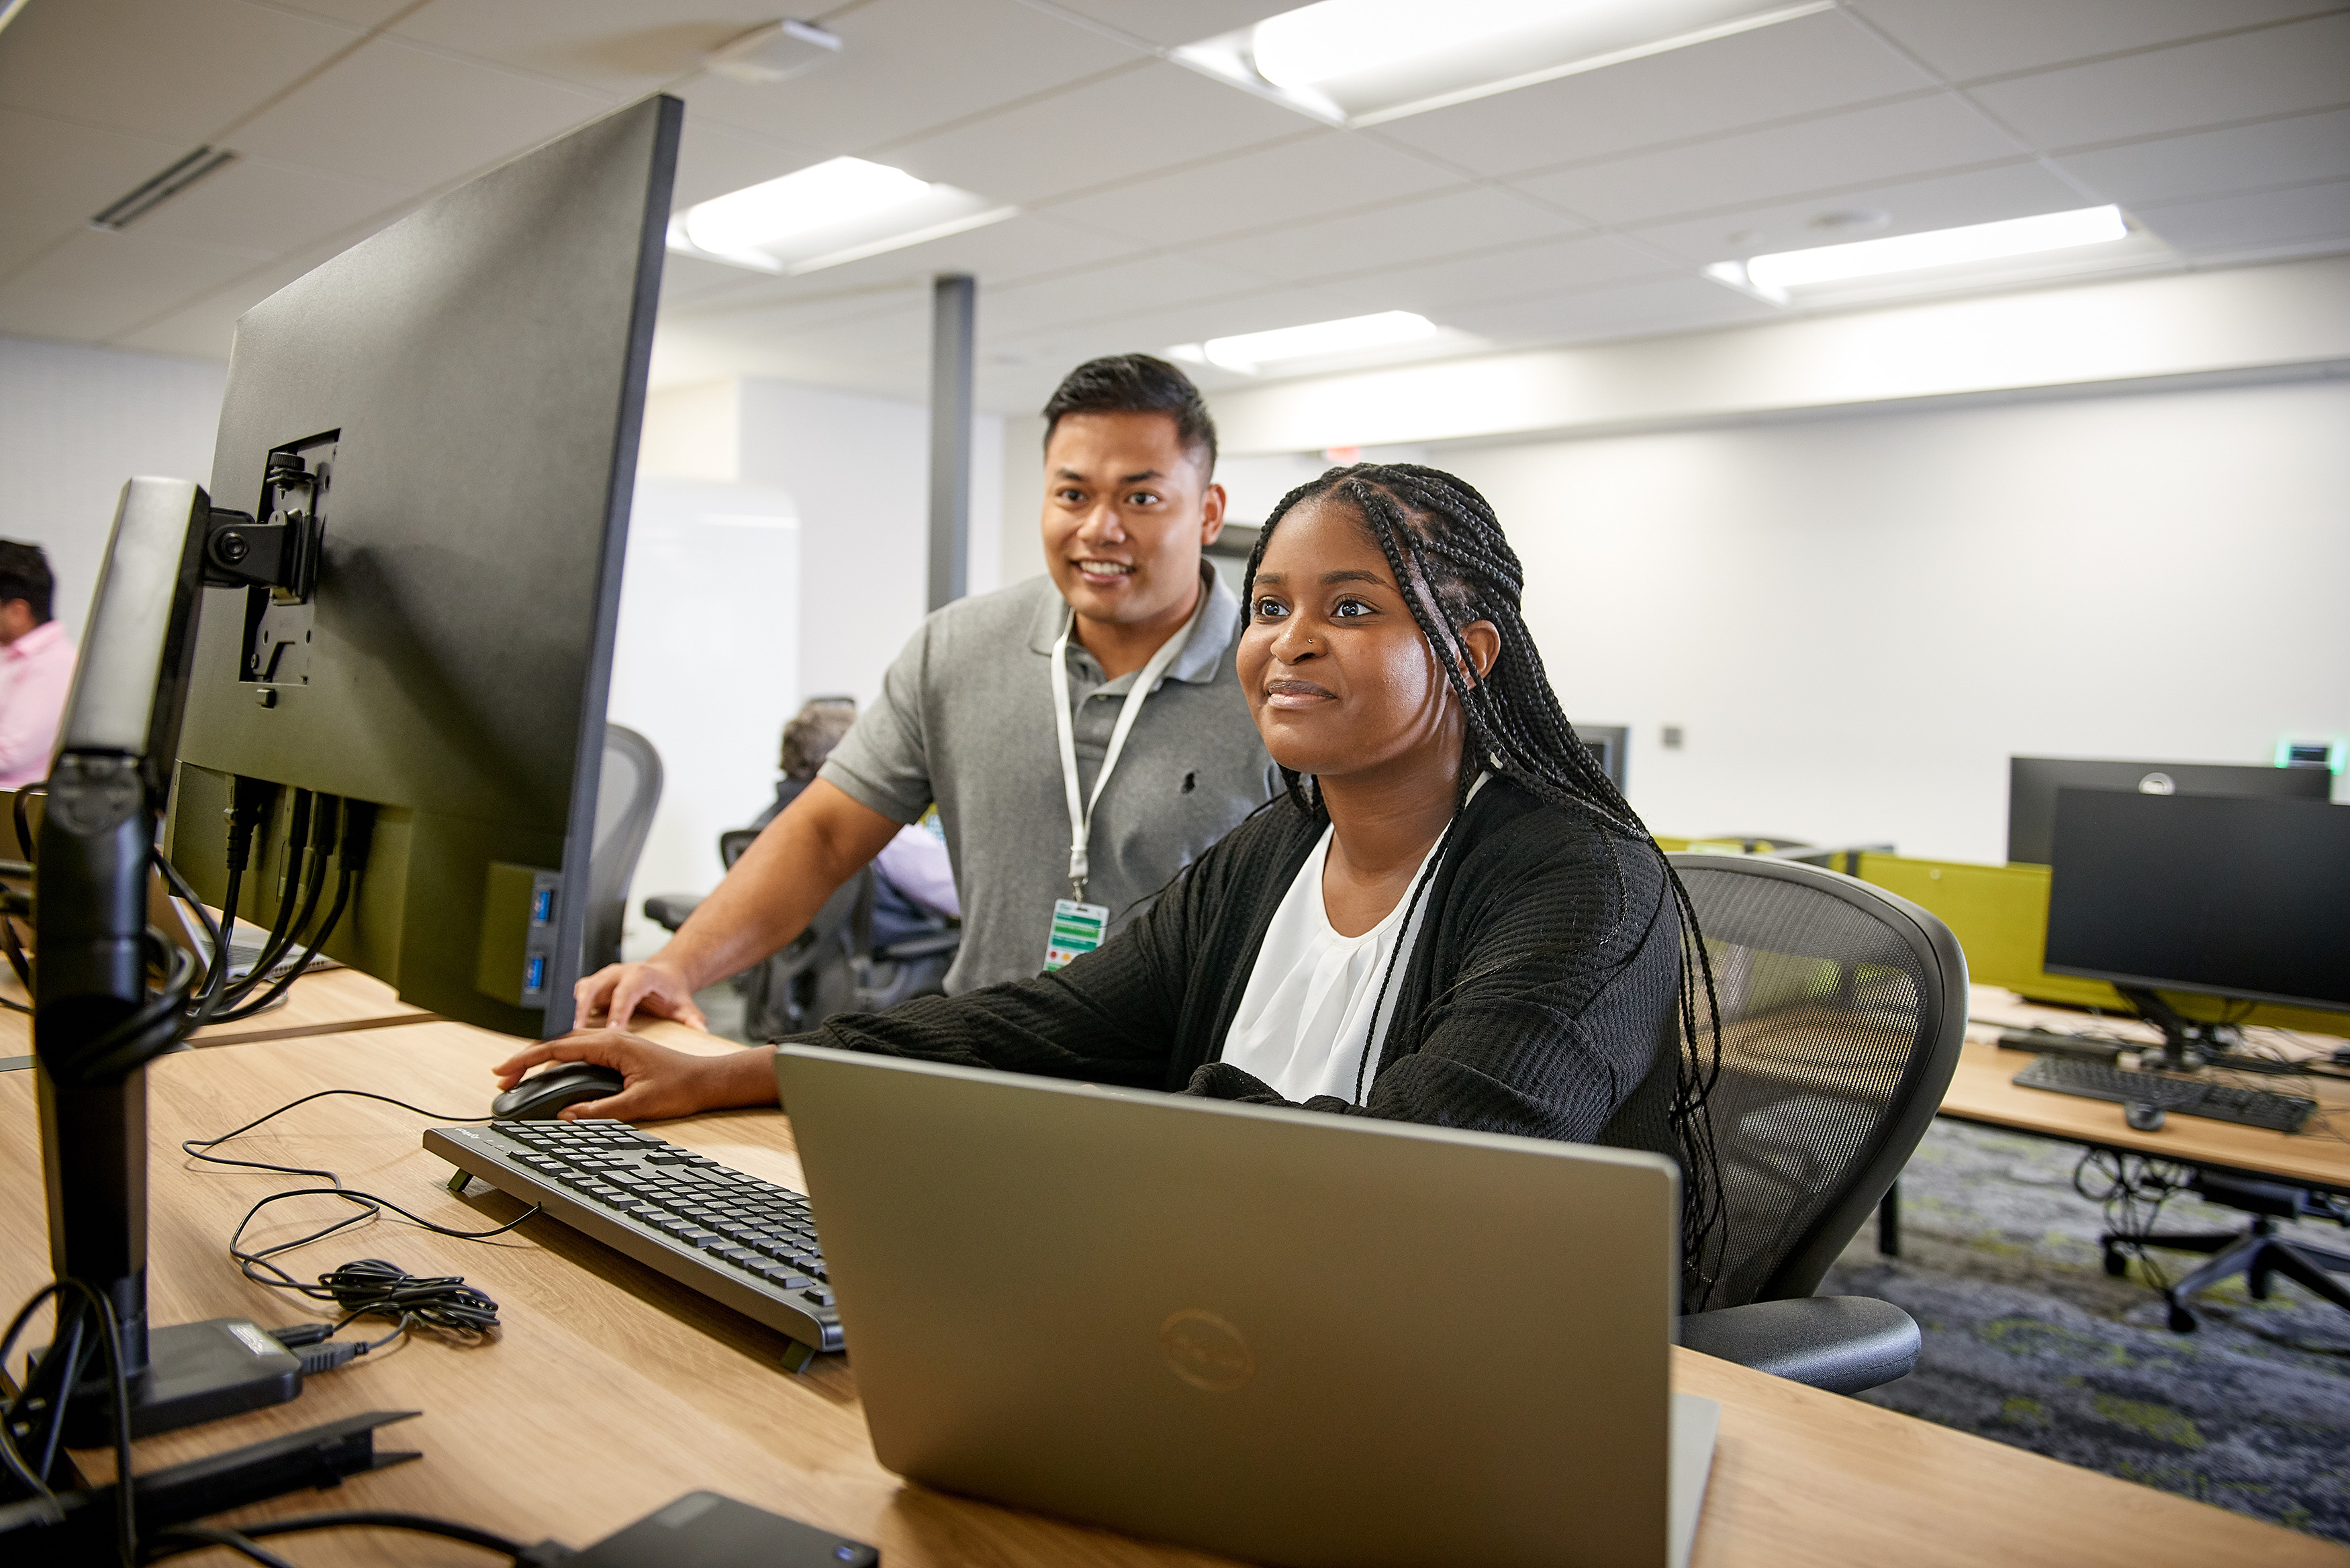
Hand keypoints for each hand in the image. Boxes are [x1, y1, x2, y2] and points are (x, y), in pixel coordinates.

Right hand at [492, 1029, 778, 1121]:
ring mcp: (616, 1044)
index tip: (503, 1072)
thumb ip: (601, 1110)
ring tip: (520, 1080)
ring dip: (543, 1061)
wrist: (709, 1081)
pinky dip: (561, 1062)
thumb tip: (567, 1116)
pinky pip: (582, 1052)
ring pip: (569, 1047)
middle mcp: (612, 1039)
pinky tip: (553, 1076)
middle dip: (528, 1061)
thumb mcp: (639, 1104)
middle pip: (558, 1044)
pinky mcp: (621, 1053)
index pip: (558, 1048)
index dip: (526, 1060)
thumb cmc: (681, 1087)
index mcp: (612, 1044)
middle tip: (504, 1081)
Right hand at [574, 958, 705, 1031]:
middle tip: (574, 1032)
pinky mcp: (593, 986)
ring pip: (581, 990)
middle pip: (594, 987)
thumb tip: (701, 1031)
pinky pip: (576, 997)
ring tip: (563, 1033)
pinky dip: (569, 1012)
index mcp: (640, 975)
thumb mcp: (683, 1005)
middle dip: (582, 1008)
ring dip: (571, 1010)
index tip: (612, 1031)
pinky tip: (564, 1031)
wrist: (664, 976)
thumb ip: (691, 1018)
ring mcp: (603, 978)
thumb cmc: (671, 991)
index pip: (625, 993)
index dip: (617, 1012)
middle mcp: (618, 973)